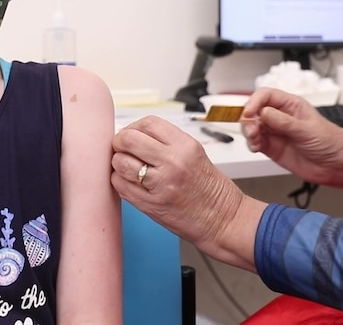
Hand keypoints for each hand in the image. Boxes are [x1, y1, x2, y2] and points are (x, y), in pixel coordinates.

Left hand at [111, 116, 263, 269]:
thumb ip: (166, 143)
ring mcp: (160, 184)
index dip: (133, 126)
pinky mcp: (151, 204)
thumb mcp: (195, 154)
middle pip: (129, 139)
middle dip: (119, 142)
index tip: (131, 134)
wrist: (224, 220)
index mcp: (185, 146)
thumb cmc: (210, 189)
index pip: (147, 123)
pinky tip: (128, 182)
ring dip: (118, 163)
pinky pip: (121, 186)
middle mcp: (173, 162)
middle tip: (121, 148)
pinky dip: (119, 181)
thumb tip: (134, 134)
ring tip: (126, 167)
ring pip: (120, 162)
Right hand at [242, 87, 342, 191]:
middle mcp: (280, 117)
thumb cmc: (332, 143)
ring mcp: (275, 132)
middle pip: (255, 110)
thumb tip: (264, 112)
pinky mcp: (272, 147)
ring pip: (252, 126)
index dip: (254, 102)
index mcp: (291, 105)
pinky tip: (257, 147)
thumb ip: (284, 122)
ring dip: (249, 132)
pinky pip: (255, 142)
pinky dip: (251, 144)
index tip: (249, 112)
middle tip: (252, 129)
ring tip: (255, 140)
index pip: (265, 96)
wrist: (339, 166)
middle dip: (249, 119)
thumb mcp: (308, 130)